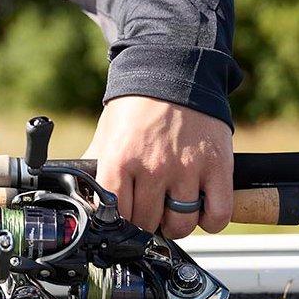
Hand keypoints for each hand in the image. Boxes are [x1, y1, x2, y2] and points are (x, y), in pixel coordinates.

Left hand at [82, 96, 232, 237]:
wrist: (174, 73)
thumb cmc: (136, 108)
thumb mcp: (107, 136)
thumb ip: (95, 169)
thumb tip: (80, 196)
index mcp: (120, 160)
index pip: (116, 215)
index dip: (120, 222)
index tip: (125, 219)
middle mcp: (153, 167)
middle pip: (148, 223)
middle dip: (147, 223)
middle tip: (150, 212)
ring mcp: (187, 168)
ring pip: (181, 224)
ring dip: (176, 225)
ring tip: (173, 212)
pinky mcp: (218, 166)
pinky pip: (217, 215)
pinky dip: (210, 221)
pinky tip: (201, 210)